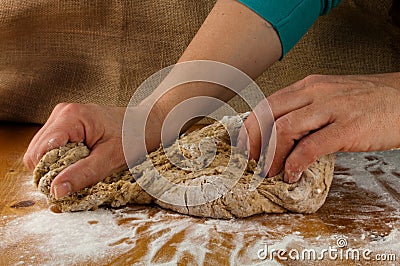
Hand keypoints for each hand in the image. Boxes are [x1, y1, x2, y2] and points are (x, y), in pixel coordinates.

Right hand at [24, 103, 163, 198]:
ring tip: (82, 170)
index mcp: (71, 117)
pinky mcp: (67, 125)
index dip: (47, 174)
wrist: (148, 123)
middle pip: (37, 152)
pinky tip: (80, 163)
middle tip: (75, 181)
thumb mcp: (111, 159)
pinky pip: (53, 148)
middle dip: (52, 172)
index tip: (64, 188)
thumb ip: (83, 174)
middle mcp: (62, 113)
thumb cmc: (135, 137)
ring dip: (57, 167)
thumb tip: (56, 190)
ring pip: (43, 151)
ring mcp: (63, 118)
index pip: (40, 151)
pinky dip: (63, 161)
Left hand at [237, 73, 399, 182]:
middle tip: (251, 160)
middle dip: (253, 140)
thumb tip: (281, 133)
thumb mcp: (331, 97)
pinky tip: (293, 174)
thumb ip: (306, 110)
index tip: (245, 145)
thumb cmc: (369, 101)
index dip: (251, 126)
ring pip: (284, 128)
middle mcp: (316, 92)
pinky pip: (311, 147)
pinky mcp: (348, 127)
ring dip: (271, 154)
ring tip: (270, 171)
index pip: (268, 103)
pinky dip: (295, 164)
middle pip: (269, 114)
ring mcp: (332, 108)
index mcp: (309, 86)